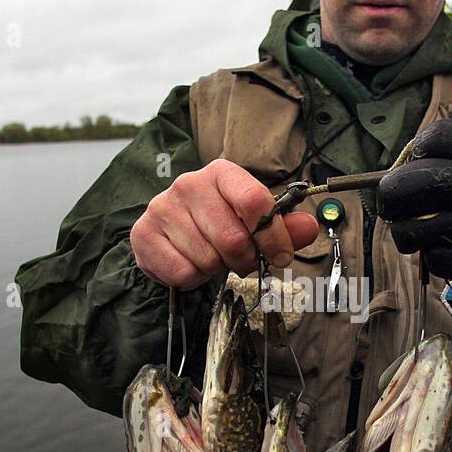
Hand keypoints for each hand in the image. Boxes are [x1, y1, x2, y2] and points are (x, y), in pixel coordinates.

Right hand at [130, 159, 318, 289]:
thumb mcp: (256, 221)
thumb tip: (309, 228)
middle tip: (239, 259)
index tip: (279, 255)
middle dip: (243, 259)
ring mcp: (162, 207)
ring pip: (207, 259)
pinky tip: (190, 262)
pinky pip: (182, 273)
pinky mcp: (143, 234)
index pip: (255, 202)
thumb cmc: (220, 223)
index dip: (273, 236)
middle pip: (233, 238)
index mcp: (222, 173)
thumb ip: (285, 226)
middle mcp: (189, 184)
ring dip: (215, 269)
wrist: (172, 231)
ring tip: (210, 256)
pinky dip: (192, 278)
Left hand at [378, 119, 451, 344]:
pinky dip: (433, 257)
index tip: (413, 166)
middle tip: (392, 204)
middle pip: (411, 182)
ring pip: (409, 228)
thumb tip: (391, 172)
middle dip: (391, 196)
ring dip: (406, 233)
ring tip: (419, 231)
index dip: (413, 152)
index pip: (436, 136)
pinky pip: (429, 257)